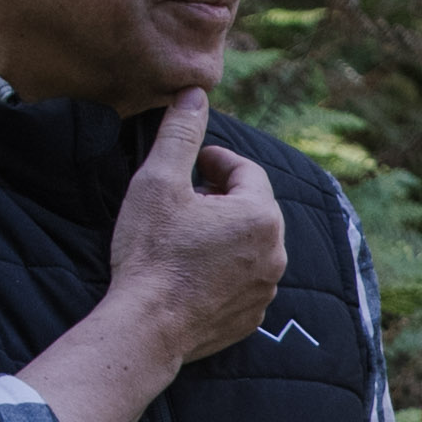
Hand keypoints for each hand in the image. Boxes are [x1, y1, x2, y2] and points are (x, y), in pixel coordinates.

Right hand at [102, 94, 290, 367]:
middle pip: (252, 208)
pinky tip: (191, 268)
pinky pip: (244, 279)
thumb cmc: (150, 254)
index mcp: (260, 215)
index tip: (193, 163)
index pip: (246, 171)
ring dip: (224, 232)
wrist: (146, 328)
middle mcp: (275, 253)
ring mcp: (265, 288)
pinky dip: (225, 268)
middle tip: (186, 196)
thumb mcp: (159, 183)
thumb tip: (194, 94)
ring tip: (186, 232)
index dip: (216, 161)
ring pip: (250, 245)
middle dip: (222, 196)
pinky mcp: (251, 317)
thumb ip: (181, 135)